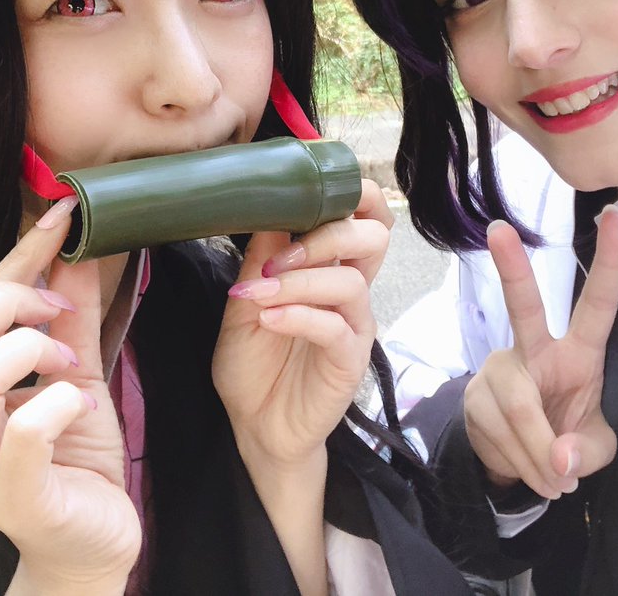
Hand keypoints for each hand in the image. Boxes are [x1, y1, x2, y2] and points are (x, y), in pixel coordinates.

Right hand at [0, 198, 138, 592]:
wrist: (92, 544)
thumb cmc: (75, 460)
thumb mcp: (76, 374)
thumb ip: (71, 318)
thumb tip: (75, 248)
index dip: (13, 260)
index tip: (60, 216)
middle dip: (12, 304)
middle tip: (61, 314)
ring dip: (33, 353)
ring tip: (72, 369)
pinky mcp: (13, 501)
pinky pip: (23, 433)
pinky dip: (59, 402)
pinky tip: (80, 407)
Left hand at [212, 180, 391, 469]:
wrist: (256, 426)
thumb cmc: (253, 363)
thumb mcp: (243, 303)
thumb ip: (259, 261)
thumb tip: (265, 207)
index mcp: (330, 268)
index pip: (365, 217)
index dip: (354, 195)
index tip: (310, 192)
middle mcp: (351, 291)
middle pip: (374, 237)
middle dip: (328, 233)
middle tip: (280, 256)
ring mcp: (354, 326)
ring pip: (350, 282)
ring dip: (300, 280)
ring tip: (261, 294)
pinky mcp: (350, 360)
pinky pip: (335, 328)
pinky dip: (300, 316)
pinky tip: (270, 320)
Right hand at [464, 206, 617, 499]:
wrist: (517, 463)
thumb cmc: (568, 441)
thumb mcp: (596, 450)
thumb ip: (587, 454)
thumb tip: (561, 458)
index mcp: (578, 352)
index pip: (597, 304)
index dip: (610, 263)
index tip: (615, 218)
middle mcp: (534, 350)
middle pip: (523, 308)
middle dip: (512, 269)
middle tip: (500, 231)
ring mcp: (499, 370)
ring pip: (519, 409)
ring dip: (540, 456)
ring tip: (555, 482)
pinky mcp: (474, 394)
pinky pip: (500, 433)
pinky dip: (522, 464)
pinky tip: (531, 471)